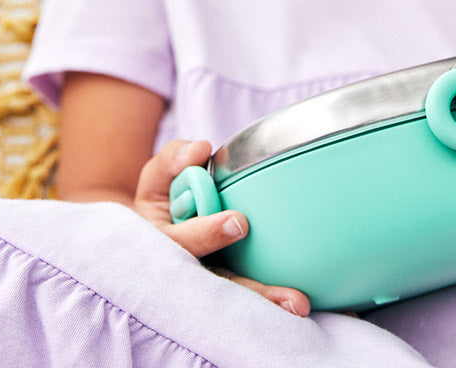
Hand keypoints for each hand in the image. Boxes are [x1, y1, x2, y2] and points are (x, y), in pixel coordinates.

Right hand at [134, 139, 310, 315]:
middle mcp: (183, 272)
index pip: (181, 242)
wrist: (157, 230)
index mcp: (160, 244)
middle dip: (249, 288)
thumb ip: (173, 159)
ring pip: (233, 298)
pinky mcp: (226, 284)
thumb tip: (199, 151)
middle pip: (213, 285)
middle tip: (287, 293)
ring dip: (265, 303)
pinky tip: (298, 304)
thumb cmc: (163, 198)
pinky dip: (269, 302)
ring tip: (298, 305)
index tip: (239, 222)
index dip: (207, 234)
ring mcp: (206, 282)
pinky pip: (247, 296)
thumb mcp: (159, 176)